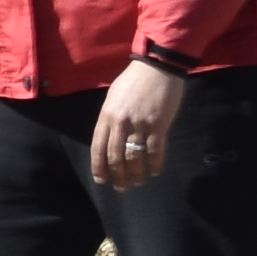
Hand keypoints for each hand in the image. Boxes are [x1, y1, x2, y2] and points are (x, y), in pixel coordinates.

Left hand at [90, 57, 188, 190]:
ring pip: (134, 157)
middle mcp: (120, 123)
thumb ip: (110, 119)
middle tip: (122, 187)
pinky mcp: (158, 124)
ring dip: (136, 174)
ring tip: (138, 182)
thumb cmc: (134, 81)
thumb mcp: (113, 99)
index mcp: (106, 116)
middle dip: (118, 175)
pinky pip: (155, 150)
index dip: (99, 167)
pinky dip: (155, 163)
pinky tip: (156, 171)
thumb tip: (109, 139)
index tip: (102, 180)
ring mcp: (139, 124)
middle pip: (115, 156)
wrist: (157, 68)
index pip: (98, 147)